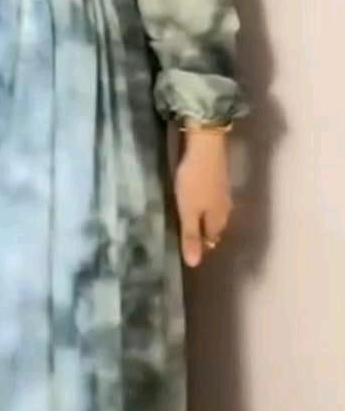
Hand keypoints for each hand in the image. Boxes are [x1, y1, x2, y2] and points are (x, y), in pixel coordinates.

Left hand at [174, 129, 232, 267]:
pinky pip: (212, 199)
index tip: (185, 247)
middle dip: (202, 233)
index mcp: (218, 220)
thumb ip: (190, 236)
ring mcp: (223, 193)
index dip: (198, 246)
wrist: (206, 145)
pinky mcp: (219, 178)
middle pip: (214, 227)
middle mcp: (225, 209)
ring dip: (203, 217)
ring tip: (188, 218)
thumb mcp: (188, 210)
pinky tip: (195, 199)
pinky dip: (203, 203)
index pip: (209, 241)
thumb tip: (194, 265)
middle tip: (185, 235)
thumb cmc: (195, 180)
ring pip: (213, 212)